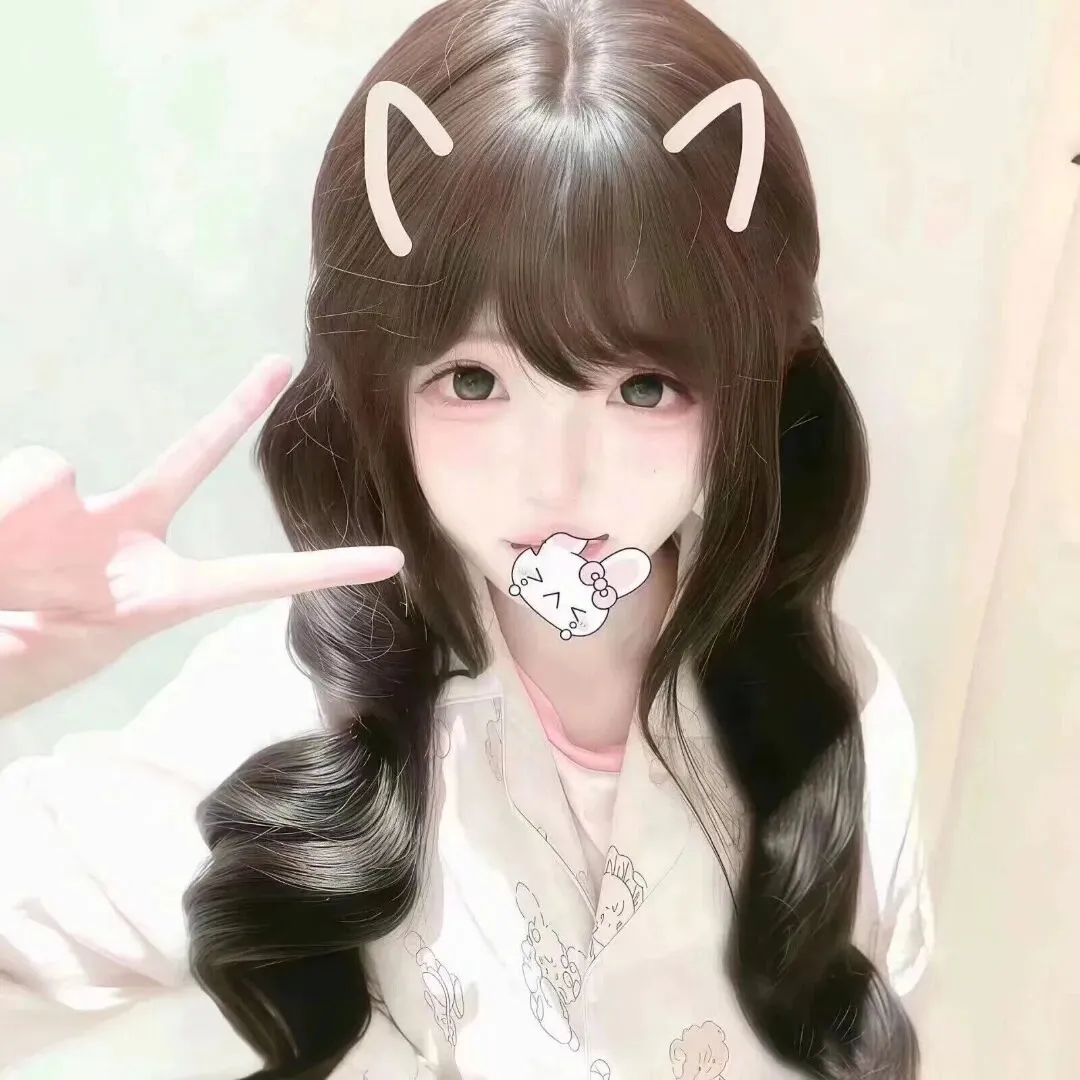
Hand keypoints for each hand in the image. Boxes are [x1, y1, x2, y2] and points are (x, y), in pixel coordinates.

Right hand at [0, 356, 404, 717]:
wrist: (3, 637)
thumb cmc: (42, 645)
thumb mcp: (67, 633)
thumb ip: (78, 560)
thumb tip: (60, 472)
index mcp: (166, 588)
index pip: (258, 576)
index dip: (324, 569)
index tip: (393, 561)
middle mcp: (130, 533)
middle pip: (188, 458)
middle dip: (234, 409)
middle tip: (280, 363)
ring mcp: (78, 510)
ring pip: (46, 475)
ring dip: (21, 515)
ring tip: (13, 566)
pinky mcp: (29, 489)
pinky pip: (23, 475)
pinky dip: (7, 502)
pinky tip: (6, 533)